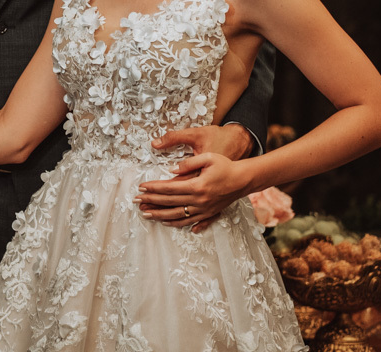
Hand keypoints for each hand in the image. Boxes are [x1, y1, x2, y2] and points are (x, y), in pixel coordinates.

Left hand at [137, 124, 253, 228]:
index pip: (170, 188)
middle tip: (136, 201)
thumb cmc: (226, 166)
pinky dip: (176, 223)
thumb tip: (172, 169)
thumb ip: (188, 163)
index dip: (154, 188)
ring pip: (177, 215)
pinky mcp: (208, 213)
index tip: (141, 187)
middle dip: (151, 201)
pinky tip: (165, 222)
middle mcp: (199, 200)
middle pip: (170, 202)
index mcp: (198, 186)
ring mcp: (204, 209)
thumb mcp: (208, 157)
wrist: (244, 180)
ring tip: (145, 214)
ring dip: (160, 215)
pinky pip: (189, 221)